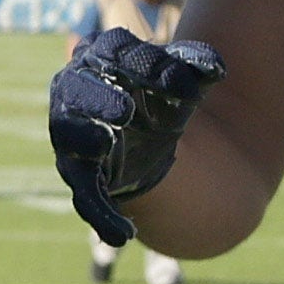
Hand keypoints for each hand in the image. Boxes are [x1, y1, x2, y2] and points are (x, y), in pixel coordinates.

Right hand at [48, 29, 222, 244]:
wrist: (156, 139)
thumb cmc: (163, 95)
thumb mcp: (186, 79)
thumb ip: (199, 67)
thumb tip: (215, 67)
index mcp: (103, 56)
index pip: (116, 49)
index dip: (145, 63)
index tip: (184, 85)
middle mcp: (78, 89)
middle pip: (78, 87)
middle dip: (98, 97)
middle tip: (124, 110)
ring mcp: (74, 132)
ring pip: (69, 134)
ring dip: (84, 138)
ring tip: (102, 145)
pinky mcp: (81, 172)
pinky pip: (84, 192)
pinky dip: (100, 213)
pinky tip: (122, 233)